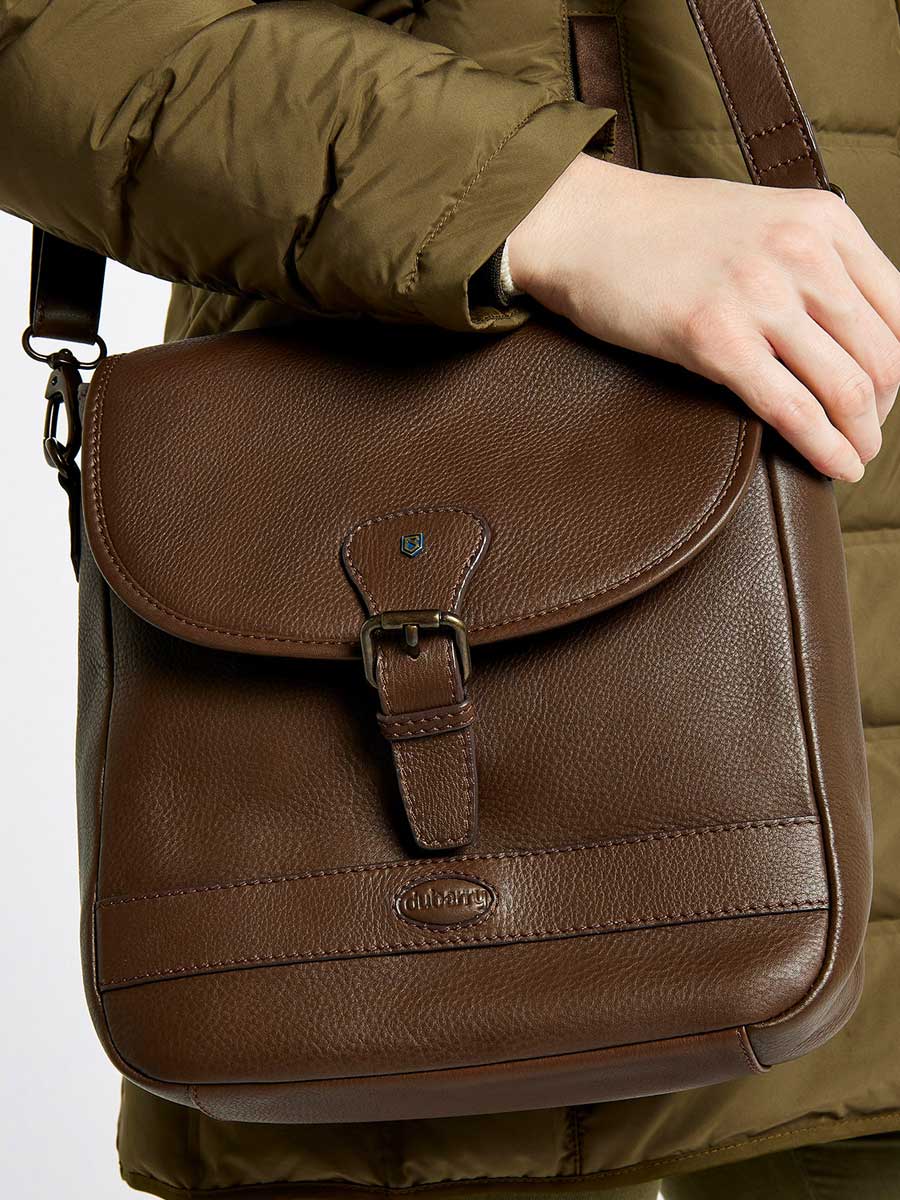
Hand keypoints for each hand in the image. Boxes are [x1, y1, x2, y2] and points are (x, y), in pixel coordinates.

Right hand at [506, 155, 899, 481]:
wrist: (586, 225)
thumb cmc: (663, 232)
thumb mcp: (761, 221)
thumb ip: (811, 262)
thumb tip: (849, 327)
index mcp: (823, 220)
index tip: (885, 393)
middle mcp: (802, 253)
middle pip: (882, 353)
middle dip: (883, 408)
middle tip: (870, 434)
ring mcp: (759, 297)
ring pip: (846, 387)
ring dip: (862, 435)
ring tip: (858, 456)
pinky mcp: (717, 341)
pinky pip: (793, 409)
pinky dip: (824, 447)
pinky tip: (837, 465)